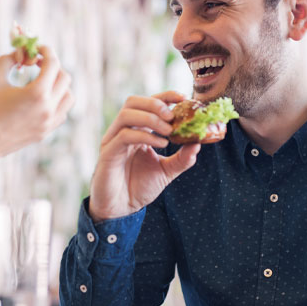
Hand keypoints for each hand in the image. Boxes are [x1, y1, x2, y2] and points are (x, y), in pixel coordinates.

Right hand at [0, 45, 72, 160]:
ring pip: (68, 96)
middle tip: (38, 63)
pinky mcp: (46, 131)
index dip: (46, 50)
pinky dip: (57, 101)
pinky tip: (41, 99)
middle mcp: (48, 108)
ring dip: (59, 84)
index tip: (37, 48)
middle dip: (52, 66)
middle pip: (64, 78)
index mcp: (37, 93)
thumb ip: (9, 60)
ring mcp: (49, 122)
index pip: (53, 63)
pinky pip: (62, 112)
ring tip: (42, 81)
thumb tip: (20, 53)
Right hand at [88, 91, 199, 220]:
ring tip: (169, 131)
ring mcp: (113, 140)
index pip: (148, 103)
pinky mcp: (108, 153)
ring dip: (151, 118)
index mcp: (135, 130)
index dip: (165, 96)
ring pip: (127, 114)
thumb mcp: (166, 171)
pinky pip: (124, 135)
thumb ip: (182, 158)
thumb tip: (199, 143)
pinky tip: (161, 144)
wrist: (121, 209)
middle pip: (133, 101)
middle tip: (173, 115)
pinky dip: (145, 135)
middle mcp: (122, 131)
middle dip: (155, 103)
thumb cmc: (139, 187)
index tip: (183, 97)